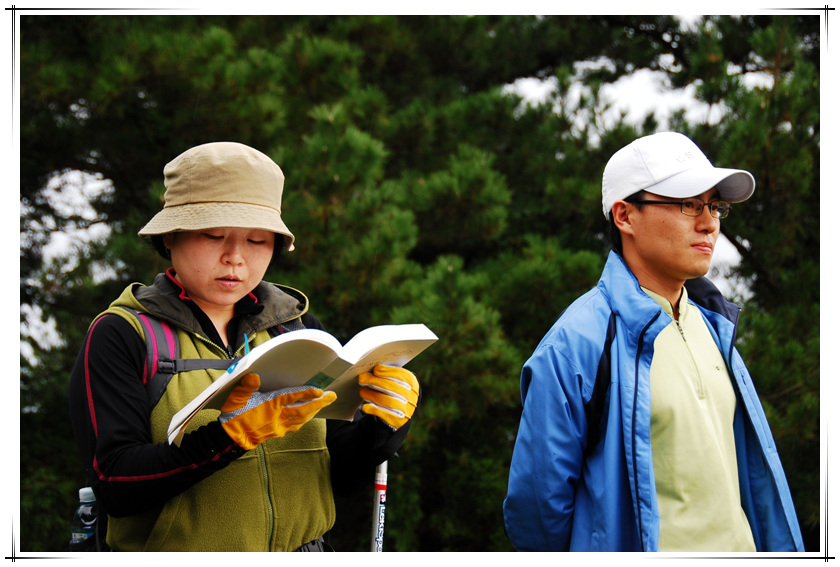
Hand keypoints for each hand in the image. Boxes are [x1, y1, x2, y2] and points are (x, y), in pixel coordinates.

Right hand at [219, 373, 335, 449]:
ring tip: (324, 403)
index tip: (318, 390)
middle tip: (332, 396)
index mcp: (269, 405)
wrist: (230, 438)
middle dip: (319, 403)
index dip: (306, 393)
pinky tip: (309, 415)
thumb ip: (246, 386)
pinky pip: (295, 426)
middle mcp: (277, 417)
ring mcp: (278, 426)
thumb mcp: (236, 398)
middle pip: (302, 410)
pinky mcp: (277, 433)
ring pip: (301, 419)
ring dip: (314, 411)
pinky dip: (304, 419)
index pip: (291, 398)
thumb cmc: (233, 416)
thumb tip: (254, 376)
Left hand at [359, 364, 418, 428]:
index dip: (387, 371)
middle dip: (374, 381)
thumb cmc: (396, 393)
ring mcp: (406, 409)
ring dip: (372, 395)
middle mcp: (411, 396)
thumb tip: (371, 371)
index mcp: (412, 383)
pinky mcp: (398, 420)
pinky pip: (383, 413)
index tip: (375, 370)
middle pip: (391, 387)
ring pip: (386, 400)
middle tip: (362, 378)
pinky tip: (365, 407)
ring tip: (362, 391)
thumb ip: (388, 376)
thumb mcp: (398, 382)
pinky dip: (373, 409)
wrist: (402, 415)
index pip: (400, 375)